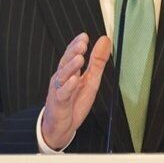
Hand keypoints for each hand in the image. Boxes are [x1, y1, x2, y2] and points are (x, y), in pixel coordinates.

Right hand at [41, 33, 111, 148]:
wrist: (62, 126)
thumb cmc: (74, 102)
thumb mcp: (91, 80)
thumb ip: (97, 61)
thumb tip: (105, 40)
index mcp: (69, 72)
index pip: (71, 55)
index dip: (76, 45)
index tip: (84, 36)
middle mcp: (61, 78)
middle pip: (66, 62)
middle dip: (73, 52)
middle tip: (82, 43)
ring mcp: (59, 90)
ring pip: (63, 76)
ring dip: (71, 67)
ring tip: (80, 58)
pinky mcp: (59, 103)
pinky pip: (63, 94)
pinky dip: (68, 86)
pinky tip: (74, 80)